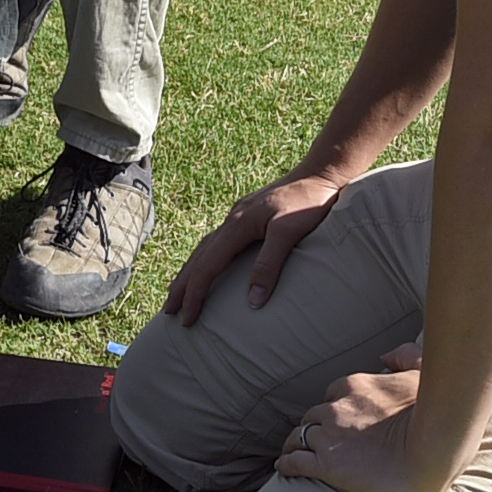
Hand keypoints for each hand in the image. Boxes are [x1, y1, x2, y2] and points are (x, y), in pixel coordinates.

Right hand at [162, 172, 346, 325]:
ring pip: (205, 248)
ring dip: (190, 272)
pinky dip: (206, 258)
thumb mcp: (289, 234)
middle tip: (168, 311)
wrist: (322, 173)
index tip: (187, 319)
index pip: (207, 266)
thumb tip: (252, 301)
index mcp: (237, 226)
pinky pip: (218, 242)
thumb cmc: (310, 202)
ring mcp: (239, 216)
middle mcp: (232, 220)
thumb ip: (268, 265)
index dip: (195, 294)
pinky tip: (210, 263)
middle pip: (198, 257)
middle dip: (182, 285)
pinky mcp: (249, 216)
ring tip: (180, 291)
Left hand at [275, 343, 443, 491]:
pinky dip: (287, 465)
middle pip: (313, 415)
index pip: (332, 394)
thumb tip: (387, 355)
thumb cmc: (435, 413)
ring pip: (299, 436)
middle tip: (314, 439)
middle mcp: (337, 408)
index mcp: (356, 386)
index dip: (333, 408)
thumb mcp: (422, 372)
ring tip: (291, 453)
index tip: (336, 420)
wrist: (434, 451)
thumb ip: (405, 356)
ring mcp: (329, 436)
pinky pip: (296, 462)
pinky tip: (283, 469)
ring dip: (295, 444)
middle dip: (313, 426)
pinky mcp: (327, 464)